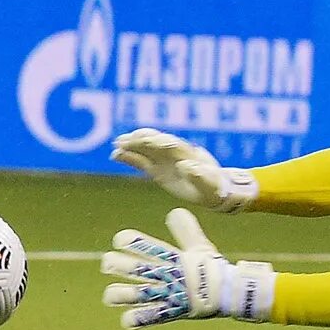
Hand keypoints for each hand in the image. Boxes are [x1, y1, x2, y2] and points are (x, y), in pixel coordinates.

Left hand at [100, 208, 274, 327]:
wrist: (231, 293)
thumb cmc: (212, 269)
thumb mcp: (200, 246)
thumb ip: (185, 230)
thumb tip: (174, 211)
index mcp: (173, 258)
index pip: (149, 246)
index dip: (133, 242)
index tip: (120, 240)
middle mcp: (168, 276)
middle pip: (136, 269)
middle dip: (117, 265)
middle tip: (107, 263)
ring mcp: (169, 295)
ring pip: (138, 295)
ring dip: (121, 295)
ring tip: (109, 295)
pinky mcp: (172, 311)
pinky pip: (152, 317)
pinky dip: (137, 319)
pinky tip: (126, 319)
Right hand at [109, 129, 256, 209]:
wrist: (213, 190)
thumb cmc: (214, 187)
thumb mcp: (210, 184)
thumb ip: (199, 175)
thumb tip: (186, 166)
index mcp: (187, 153)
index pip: (172, 144)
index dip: (161, 142)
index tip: (149, 140)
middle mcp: (173, 153)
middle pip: (155, 141)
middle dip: (142, 139)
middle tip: (127, 139)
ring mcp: (163, 160)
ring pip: (145, 149)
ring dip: (132, 145)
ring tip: (117, 144)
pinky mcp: (156, 169)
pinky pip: (140, 161)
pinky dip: (128, 157)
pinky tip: (115, 155)